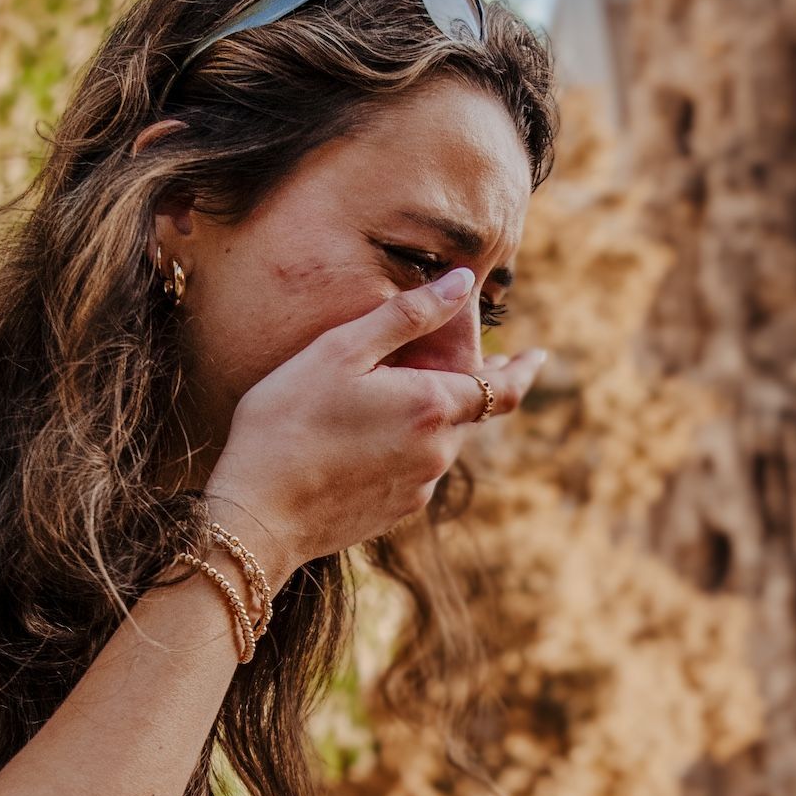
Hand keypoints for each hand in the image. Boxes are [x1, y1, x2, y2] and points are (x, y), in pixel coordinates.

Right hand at [206, 269, 544, 580]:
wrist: (257, 513)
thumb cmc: (287, 421)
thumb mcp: (341, 351)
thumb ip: (407, 315)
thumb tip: (463, 282)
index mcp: (432, 406)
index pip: (504, 388)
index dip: (523, 369)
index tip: (538, 355)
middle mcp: (437, 452)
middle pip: (467, 412)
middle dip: (464, 385)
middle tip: (454, 360)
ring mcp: (418, 488)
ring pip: (439, 442)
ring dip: (428, 416)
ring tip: (391, 396)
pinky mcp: (396, 512)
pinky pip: (414, 469)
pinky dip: (405, 445)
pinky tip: (366, 438)